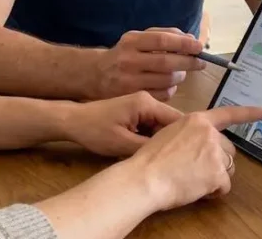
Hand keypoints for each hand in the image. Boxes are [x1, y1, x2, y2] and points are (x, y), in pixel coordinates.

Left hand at [64, 92, 183, 157]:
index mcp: (147, 103)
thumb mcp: (123, 144)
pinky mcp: (135, 111)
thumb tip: (172, 155)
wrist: (73, 122)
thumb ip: (149, 148)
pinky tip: (146, 151)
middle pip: (170, 122)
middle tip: (172, 161)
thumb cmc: (95, 132)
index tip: (188, 157)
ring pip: (160, 125)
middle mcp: (147, 100)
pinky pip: (151, 125)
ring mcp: (141, 105)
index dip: (184, 139)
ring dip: (159, 141)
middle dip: (171, 141)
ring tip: (159, 158)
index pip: (177, 119)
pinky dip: (150, 138)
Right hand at [92, 28, 204, 100]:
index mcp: (131, 41)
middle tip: (200, 62)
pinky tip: (168, 85)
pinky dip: (171, 89)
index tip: (199, 46)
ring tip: (181, 72)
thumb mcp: (137, 39)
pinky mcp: (132, 97)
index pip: (162, 40)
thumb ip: (162, 36)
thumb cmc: (123, 54)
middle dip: (188, 62)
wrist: (95, 75)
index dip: (184, 43)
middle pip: (167, 63)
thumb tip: (190, 38)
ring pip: (166, 80)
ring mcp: (129, 81)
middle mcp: (128, 60)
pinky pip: (161, 94)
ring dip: (180, 76)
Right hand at [125, 105, 261, 211]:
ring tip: (193, 181)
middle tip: (200, 171)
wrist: (146, 177)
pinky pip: (224, 186)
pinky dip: (214, 192)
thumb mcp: (168, 135)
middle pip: (228, 149)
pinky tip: (197, 190)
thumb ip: (188, 135)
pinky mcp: (217, 173)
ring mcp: (215, 153)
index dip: (247, 113)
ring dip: (215, 177)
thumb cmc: (150, 160)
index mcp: (196, 121)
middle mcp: (209, 133)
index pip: (227, 114)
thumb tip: (198, 147)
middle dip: (219, 161)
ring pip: (227, 168)